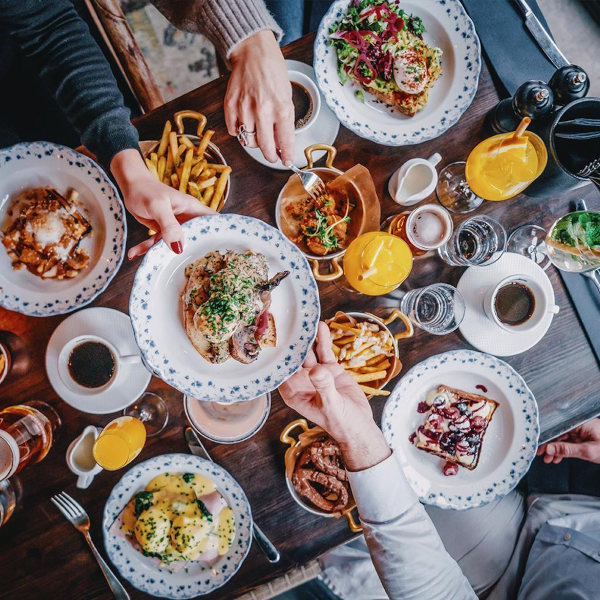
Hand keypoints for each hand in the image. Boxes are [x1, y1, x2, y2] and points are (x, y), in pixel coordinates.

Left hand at [110, 149, 214, 258]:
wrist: (130, 184)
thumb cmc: (146, 190)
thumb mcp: (158, 206)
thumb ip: (169, 225)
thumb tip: (179, 248)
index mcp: (193, 210)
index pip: (214, 222)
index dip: (222, 235)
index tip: (225, 252)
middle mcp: (187, 219)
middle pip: (197, 238)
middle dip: (196, 253)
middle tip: (193, 270)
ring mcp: (175, 226)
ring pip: (175, 244)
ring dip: (164, 254)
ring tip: (156, 263)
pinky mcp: (163, 231)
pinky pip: (158, 243)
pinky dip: (147, 249)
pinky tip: (134, 254)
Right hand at [225, 30, 294, 165]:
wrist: (253, 52)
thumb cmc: (272, 72)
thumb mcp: (286, 96)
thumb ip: (284, 120)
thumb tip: (281, 143)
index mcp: (281, 107)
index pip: (285, 141)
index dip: (287, 155)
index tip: (287, 161)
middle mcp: (263, 110)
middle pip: (265, 148)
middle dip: (271, 156)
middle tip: (273, 155)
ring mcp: (244, 108)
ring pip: (249, 141)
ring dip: (255, 142)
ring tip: (259, 133)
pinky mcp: (230, 105)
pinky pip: (234, 131)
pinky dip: (240, 132)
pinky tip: (246, 123)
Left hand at [279, 322, 390, 469]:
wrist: (359, 425)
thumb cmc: (340, 422)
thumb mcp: (331, 405)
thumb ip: (323, 386)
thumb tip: (316, 369)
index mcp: (293, 392)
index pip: (281, 371)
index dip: (277, 356)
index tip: (272, 338)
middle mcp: (301, 381)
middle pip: (293, 358)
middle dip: (290, 342)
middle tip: (286, 322)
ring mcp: (316, 374)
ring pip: (308, 351)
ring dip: (306, 337)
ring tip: (303, 320)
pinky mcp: (329, 369)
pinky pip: (324, 351)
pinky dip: (323, 339)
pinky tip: (321, 326)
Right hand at [536, 419, 599, 463]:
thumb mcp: (587, 451)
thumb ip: (567, 450)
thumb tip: (549, 449)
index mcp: (579, 423)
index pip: (557, 429)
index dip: (546, 438)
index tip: (538, 447)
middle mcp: (579, 425)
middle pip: (558, 434)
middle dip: (549, 446)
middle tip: (541, 455)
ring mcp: (581, 431)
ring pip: (562, 439)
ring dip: (555, 450)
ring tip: (549, 460)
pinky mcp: (584, 438)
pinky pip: (569, 442)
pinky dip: (563, 450)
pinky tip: (558, 458)